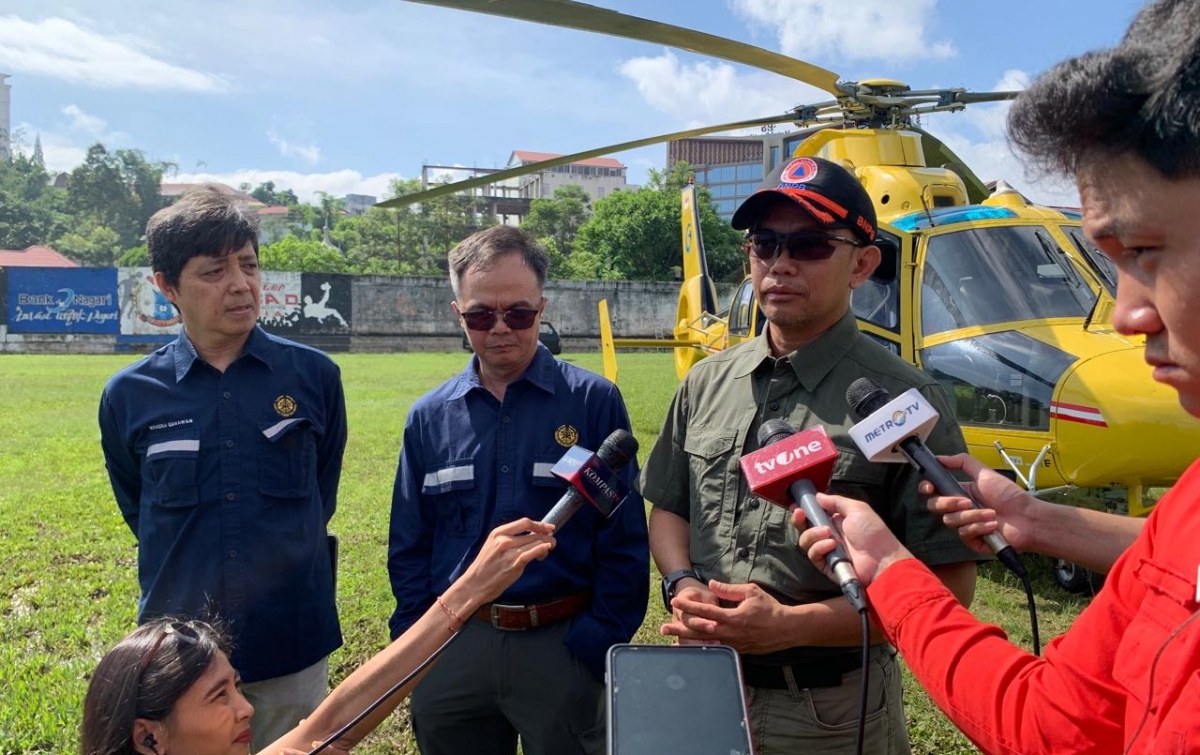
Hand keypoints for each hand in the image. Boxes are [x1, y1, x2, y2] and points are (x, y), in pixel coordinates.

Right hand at [459, 518, 554, 603]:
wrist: (475, 584)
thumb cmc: (485, 566)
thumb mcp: (493, 545)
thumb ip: (509, 538)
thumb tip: (531, 535)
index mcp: (498, 532)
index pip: (524, 522)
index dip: (540, 524)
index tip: (548, 527)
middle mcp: (504, 540)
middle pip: (534, 533)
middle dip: (546, 537)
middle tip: (551, 542)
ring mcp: (510, 552)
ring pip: (537, 542)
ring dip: (547, 546)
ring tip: (545, 552)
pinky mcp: (515, 564)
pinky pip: (534, 552)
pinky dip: (543, 550)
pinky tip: (544, 553)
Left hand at [663, 581, 792, 653]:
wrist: (787, 629)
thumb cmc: (770, 608)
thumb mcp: (751, 592)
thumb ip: (729, 590)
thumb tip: (712, 583)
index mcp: (732, 618)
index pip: (705, 611)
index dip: (688, 606)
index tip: (675, 601)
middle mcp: (730, 633)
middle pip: (699, 632)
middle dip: (680, 630)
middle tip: (664, 628)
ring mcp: (733, 644)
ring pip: (707, 644)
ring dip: (689, 642)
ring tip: (672, 642)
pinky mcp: (738, 650)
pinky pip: (717, 649)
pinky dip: (704, 648)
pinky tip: (694, 648)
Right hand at [794, 493, 912, 583]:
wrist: (882, 559)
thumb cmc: (872, 532)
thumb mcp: (857, 509)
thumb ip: (836, 501)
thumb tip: (818, 496)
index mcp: (835, 521)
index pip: (813, 515)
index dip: (803, 510)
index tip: (796, 505)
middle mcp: (828, 535)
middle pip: (804, 528)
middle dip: (799, 520)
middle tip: (799, 514)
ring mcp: (827, 551)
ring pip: (806, 541)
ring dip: (812, 534)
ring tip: (827, 533)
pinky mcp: (827, 565)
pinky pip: (814, 555)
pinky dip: (819, 548)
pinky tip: (831, 545)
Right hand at [920, 454, 1037, 554]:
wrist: (1028, 518)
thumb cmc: (1011, 496)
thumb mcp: (985, 473)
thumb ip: (962, 462)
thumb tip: (940, 457)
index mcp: (960, 493)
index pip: (934, 491)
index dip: (927, 488)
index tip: (929, 487)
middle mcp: (959, 509)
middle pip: (935, 506)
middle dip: (948, 503)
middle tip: (966, 501)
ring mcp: (964, 525)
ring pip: (950, 520)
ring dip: (972, 516)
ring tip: (991, 513)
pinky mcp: (972, 540)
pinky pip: (964, 533)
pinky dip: (979, 527)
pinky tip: (992, 525)